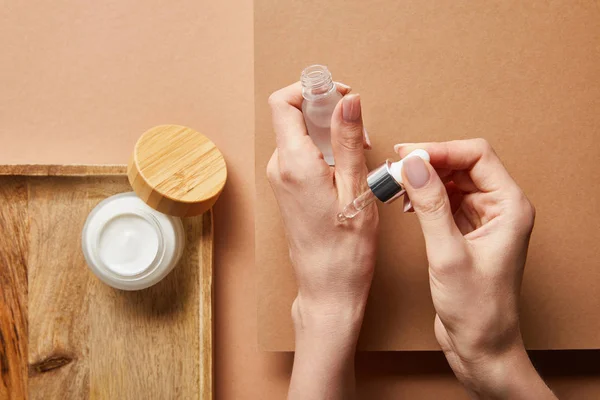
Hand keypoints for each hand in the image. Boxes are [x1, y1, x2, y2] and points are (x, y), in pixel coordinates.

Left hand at [268, 82, 376, 399]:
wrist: (328, 289)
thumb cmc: (345, 249)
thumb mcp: (356, 189)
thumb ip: (349, 139)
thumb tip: (347, 99)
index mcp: (294, 163)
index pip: (283, 103)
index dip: (310, 89)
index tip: (339, 93)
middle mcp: (279, 168)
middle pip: (294, 116)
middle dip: (328, 112)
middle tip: (359, 131)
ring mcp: (280, 180)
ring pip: (301, 136)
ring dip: (329, 134)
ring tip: (358, 155)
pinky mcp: (287, 190)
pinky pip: (301, 155)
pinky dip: (324, 151)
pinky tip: (346, 171)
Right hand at [397, 139, 554, 398]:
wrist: (481, 346)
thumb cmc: (477, 309)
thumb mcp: (448, 254)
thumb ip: (431, 206)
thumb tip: (413, 165)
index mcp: (509, 207)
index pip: (477, 156)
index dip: (440, 150)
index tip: (407, 155)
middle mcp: (499, 208)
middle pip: (463, 165)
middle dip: (428, 163)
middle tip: (394, 167)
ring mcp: (482, 219)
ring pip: (451, 181)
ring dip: (423, 179)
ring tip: (395, 184)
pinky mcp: (466, 231)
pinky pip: (444, 201)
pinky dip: (424, 197)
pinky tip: (406, 204)